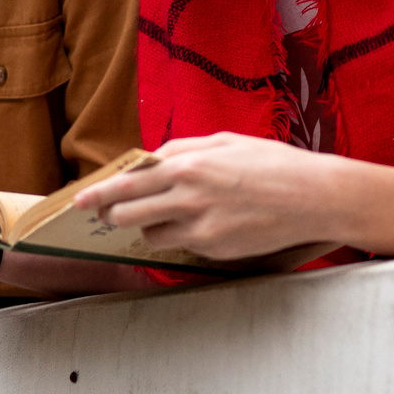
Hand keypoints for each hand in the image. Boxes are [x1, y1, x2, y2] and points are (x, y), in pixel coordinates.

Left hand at [71, 132, 341, 259]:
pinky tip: (208, 222)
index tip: (79, 201)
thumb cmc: (272, 164)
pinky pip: (183, 246)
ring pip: (151, 236)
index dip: (99, 194)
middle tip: (114, 213)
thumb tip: (151, 160)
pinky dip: (183, 236)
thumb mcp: (224, 142)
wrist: (314, 197)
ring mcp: (201, 229)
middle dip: (116, 215)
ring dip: (152, 226)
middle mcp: (189, 199)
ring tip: (175, 213)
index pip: (127, 184)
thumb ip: (182, 149)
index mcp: (188, 166)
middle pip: (128, 215)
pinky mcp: (215, 250)